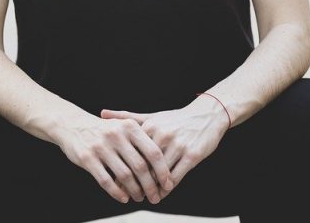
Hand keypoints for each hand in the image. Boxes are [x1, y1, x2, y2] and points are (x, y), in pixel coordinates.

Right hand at [52, 114, 174, 204]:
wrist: (73, 125)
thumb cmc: (105, 130)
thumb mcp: (124, 127)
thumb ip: (142, 142)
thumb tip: (164, 168)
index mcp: (129, 126)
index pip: (153, 152)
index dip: (162, 170)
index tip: (168, 184)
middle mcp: (116, 135)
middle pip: (140, 166)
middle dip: (150, 186)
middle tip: (155, 197)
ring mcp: (101, 146)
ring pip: (124, 176)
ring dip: (135, 191)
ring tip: (139, 198)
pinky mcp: (87, 158)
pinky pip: (106, 180)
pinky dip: (117, 193)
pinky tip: (124, 198)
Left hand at [101, 94, 230, 198]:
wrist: (206, 116)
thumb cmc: (175, 119)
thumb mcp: (152, 116)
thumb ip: (127, 118)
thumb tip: (102, 113)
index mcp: (150, 126)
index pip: (132, 152)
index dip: (123, 168)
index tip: (116, 180)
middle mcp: (163, 135)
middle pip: (145, 165)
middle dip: (137, 182)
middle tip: (130, 194)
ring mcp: (178, 145)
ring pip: (160, 173)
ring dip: (153, 188)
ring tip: (147, 197)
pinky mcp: (192, 155)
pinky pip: (176, 176)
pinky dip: (168, 187)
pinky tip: (163, 193)